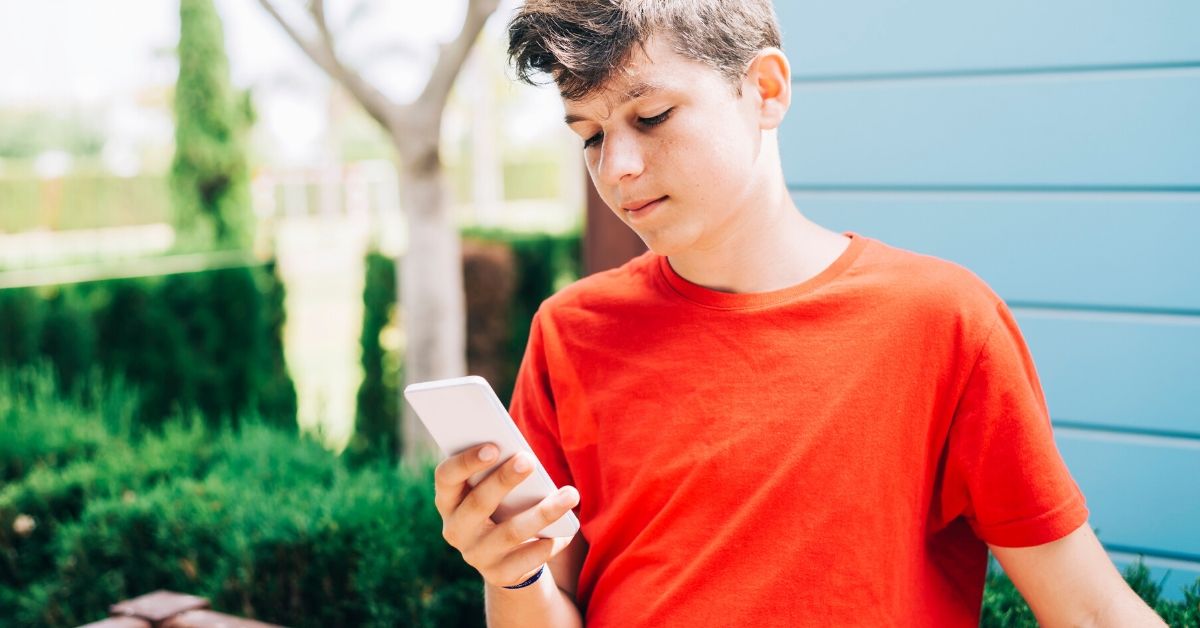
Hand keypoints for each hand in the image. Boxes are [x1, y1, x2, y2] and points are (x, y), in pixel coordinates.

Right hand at [434, 443, 579, 587]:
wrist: (508, 556)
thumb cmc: (504, 505)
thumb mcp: (496, 489)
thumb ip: (499, 471)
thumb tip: (523, 456)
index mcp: (449, 500)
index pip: (446, 477)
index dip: (466, 462)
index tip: (493, 447)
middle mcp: (455, 529)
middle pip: (478, 503)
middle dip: (504, 480)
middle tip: (529, 460)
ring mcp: (475, 555)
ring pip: (510, 532)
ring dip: (542, 512)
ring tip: (570, 494)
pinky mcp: (499, 575)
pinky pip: (527, 559)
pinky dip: (548, 544)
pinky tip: (566, 531)